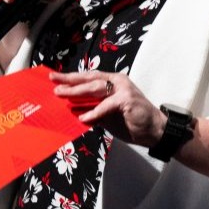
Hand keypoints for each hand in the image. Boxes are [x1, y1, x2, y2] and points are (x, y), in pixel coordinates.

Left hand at [51, 70, 166, 147]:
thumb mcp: (108, 115)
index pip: (89, 78)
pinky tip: (83, 118)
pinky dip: (94, 112)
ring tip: (62, 95)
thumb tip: (74, 110)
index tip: (55, 78)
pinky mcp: (127, 100)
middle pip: (90, 79)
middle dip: (70, 80)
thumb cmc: (132, 122)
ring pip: (95, 88)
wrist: (155, 130)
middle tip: (53, 82)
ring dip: (77, 92)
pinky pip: (106, 105)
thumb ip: (93, 110)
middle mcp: (118, 82)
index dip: (72, 78)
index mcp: (114, 82)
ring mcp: (123, 89)